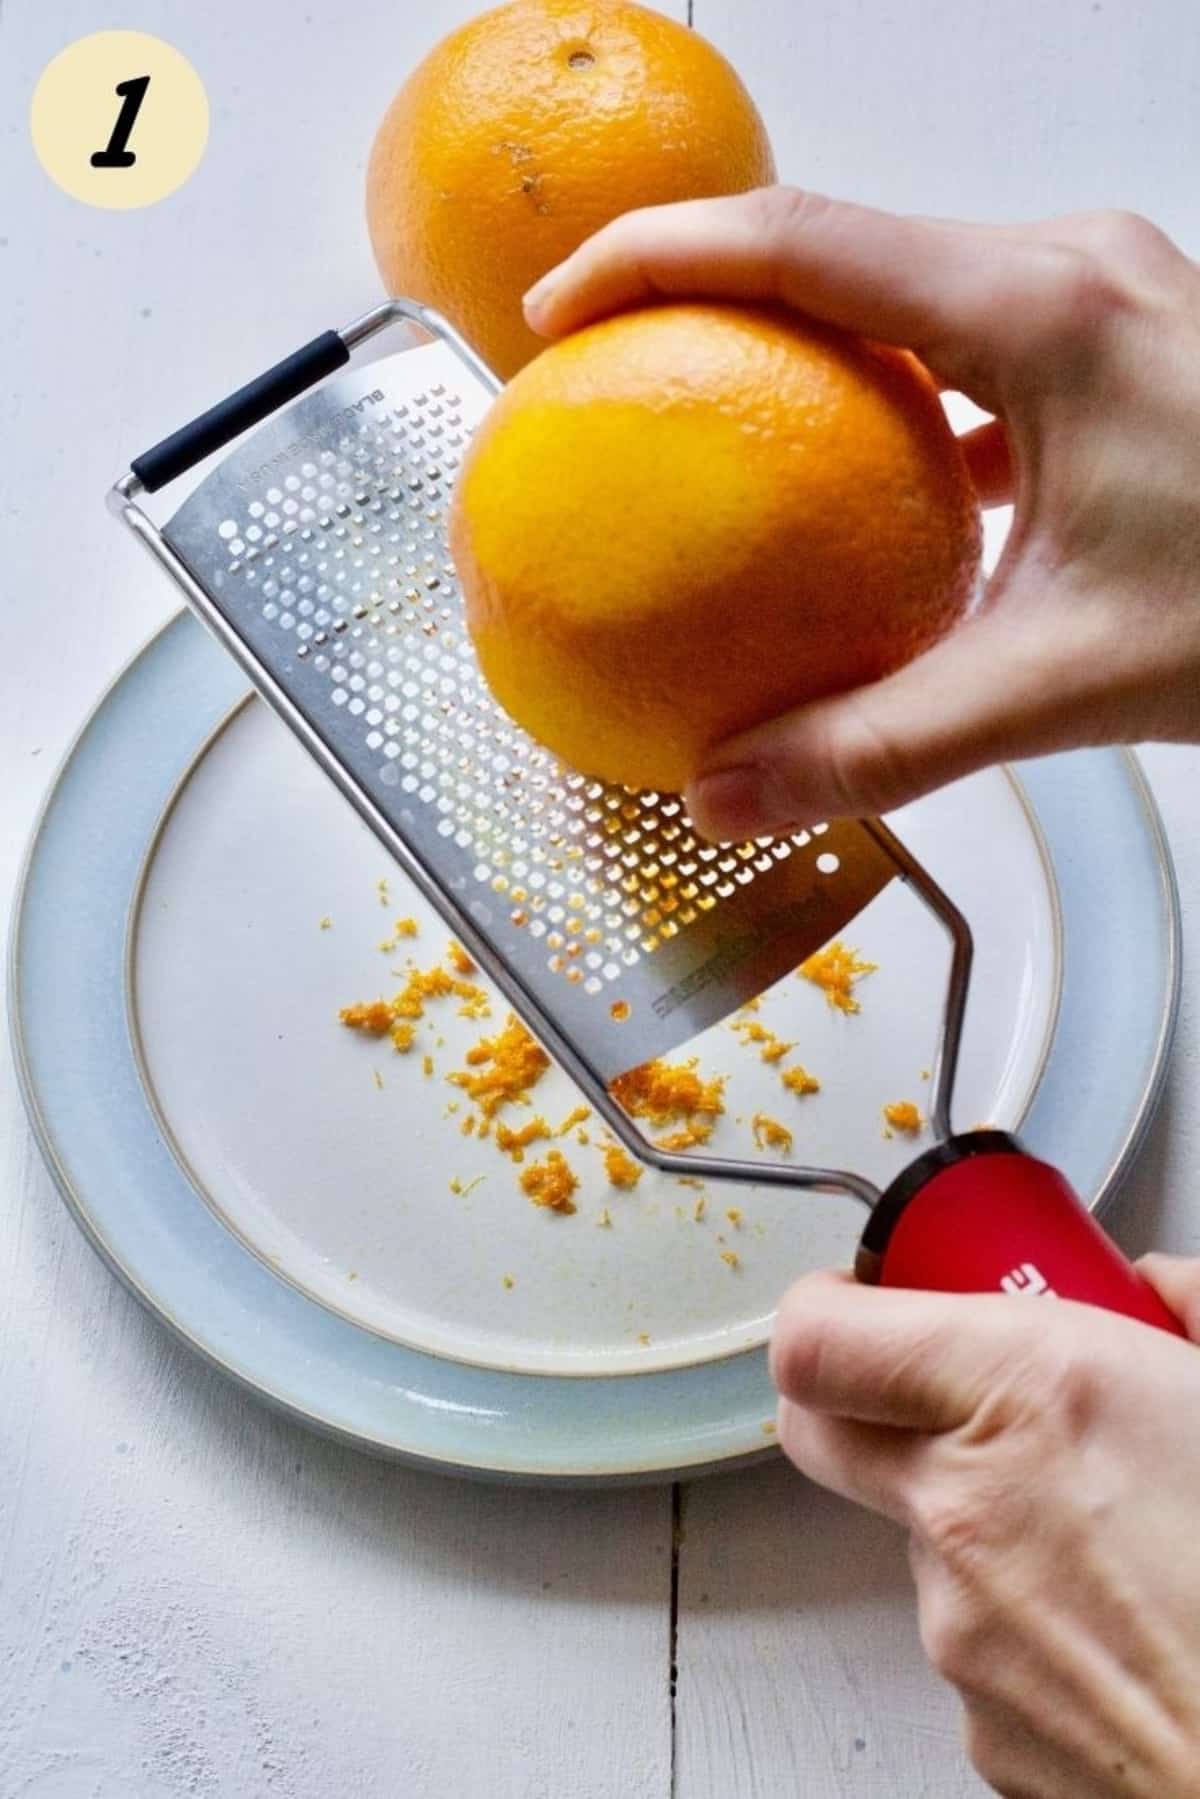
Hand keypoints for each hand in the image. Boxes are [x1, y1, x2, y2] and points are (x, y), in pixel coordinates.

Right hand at [524, 191, 1199, 840]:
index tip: (556, 309)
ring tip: (687, 412)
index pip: (801, 242)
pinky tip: (835, 485)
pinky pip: (951, 344)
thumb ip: (880, 742)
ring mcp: (1096, 299)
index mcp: (1046, 310)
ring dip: (783, 339)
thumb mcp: (1060, 683)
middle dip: (698, 288)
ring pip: (894, 287)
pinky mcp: (1108, 346)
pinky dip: (869, 397)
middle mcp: (1069, 272)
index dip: (655, 259)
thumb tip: (727, 792)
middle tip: (595, 363)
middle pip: (833, 242)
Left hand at [769, 1256, 1199, 1796]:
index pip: (816, 1338)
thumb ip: (1182, 1308)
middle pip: (829, 1431)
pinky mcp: (984, 1726)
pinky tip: (1127, 1623)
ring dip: (988, 1518)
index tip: (866, 1295)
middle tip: (963, 1385)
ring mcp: (964, 1630)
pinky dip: (1031, 1617)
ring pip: (924, 1537)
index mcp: (1029, 1394)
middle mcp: (967, 1511)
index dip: (829, 1307)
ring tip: (1118, 1531)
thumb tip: (1155, 1286)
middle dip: (872, 1398)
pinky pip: (978, 1635)